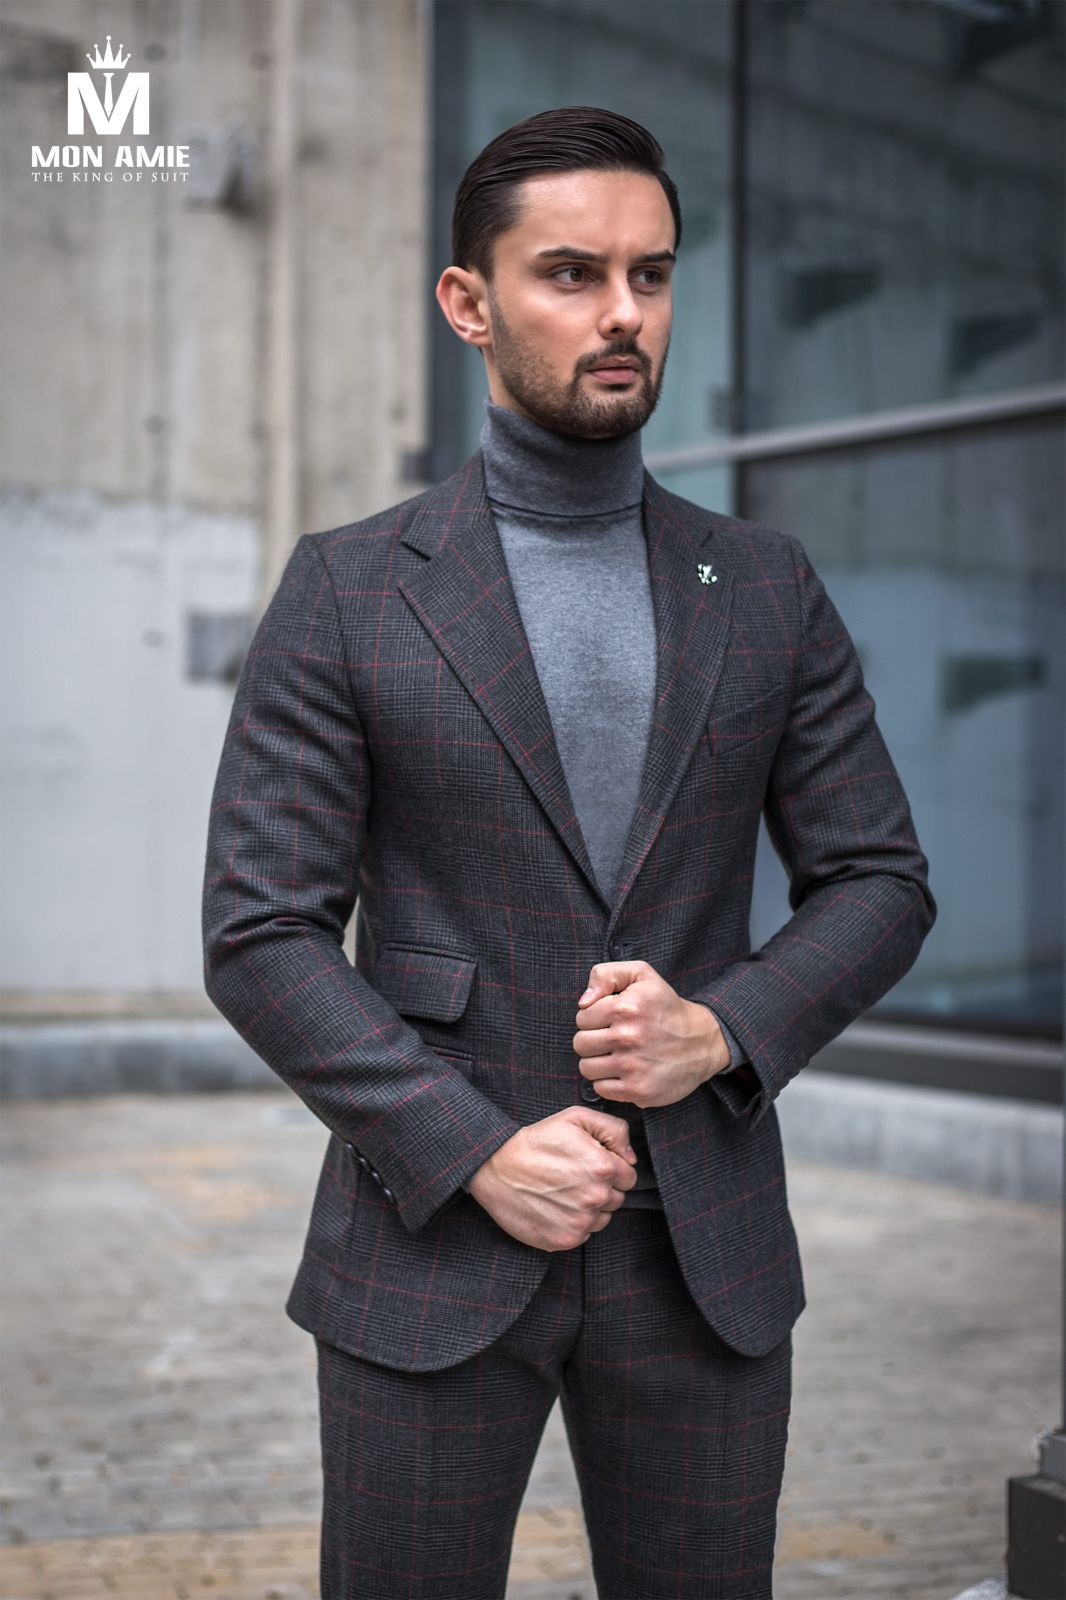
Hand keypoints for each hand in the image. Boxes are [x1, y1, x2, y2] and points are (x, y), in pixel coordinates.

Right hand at [466, 1106, 637, 1251]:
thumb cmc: (536, 1141)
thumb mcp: (575, 1118)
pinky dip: (573, 1223)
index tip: (591, 1164)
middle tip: (574, 1176)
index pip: (629, 1176)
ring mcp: (580, 1222)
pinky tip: (555, 1206)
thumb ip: (614, 1130)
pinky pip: (583, 1234)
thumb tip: (630, 1158)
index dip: (612, 1168)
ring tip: (563, 1191)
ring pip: (602, 1218)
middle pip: (618, 1198)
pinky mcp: (564, 1240)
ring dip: (590, 1207)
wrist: (495, 1168)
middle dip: (602, 1188)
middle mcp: (595, 1197)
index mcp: (602, 1167)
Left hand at [572, 960, 730, 1108]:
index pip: (582, 1017)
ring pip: (587, 1068)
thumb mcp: (641, 975)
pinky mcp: (638, 1090)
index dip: (594, 1018)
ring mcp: (633, 1066)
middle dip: (593, 1040)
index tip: (611, 1020)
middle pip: (580, 1044)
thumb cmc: (666, 1007)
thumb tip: (583, 1002)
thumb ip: (605, 975)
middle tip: (612, 1039)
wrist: (702, 1041)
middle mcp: (628, 1037)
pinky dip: (608, 1082)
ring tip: (617, 1055)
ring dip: (598, 1062)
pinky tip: (624, 1071)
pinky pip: (601, 1088)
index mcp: (625, 1007)